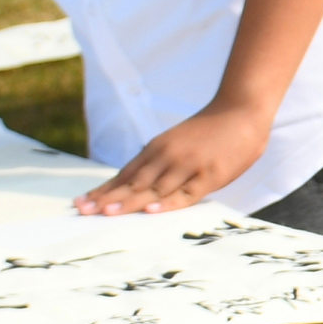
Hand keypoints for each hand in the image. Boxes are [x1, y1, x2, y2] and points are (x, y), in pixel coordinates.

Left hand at [78, 94, 273, 215]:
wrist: (241, 110)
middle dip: (107, 198)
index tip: (81, 203)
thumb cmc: (210, 131)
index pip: (125, 174)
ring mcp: (188, 165)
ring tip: (106, 213)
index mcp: (157, 148)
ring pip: (154, 188)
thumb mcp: (178, 142)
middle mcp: (167, 156)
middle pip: (133, 182)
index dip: (104, 190)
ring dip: (129, 201)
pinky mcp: (210, 175)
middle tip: (83, 210)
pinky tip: (151, 211)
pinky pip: (186, 193)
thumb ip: (160, 162)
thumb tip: (136, 184)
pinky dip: (167, 203)